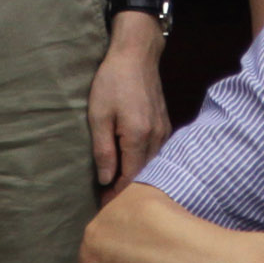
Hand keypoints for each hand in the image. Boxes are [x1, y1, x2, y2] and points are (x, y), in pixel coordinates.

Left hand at [87, 14, 169, 198]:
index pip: (130, 178)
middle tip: (110, 204)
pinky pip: (157, 154)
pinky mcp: (165, 125)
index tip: (104, 208)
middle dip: (127, 191)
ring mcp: (163, 132)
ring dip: (137, 179)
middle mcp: (156, 138)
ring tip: (119, 190)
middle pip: (144, 176)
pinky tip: (134, 168)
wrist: (137, 55)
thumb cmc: (113, 81)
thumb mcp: (98, 115)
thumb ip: (103, 150)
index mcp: (138, 138)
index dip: (117, 195)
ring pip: (152, 166)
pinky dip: (145, 165)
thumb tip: (106, 180)